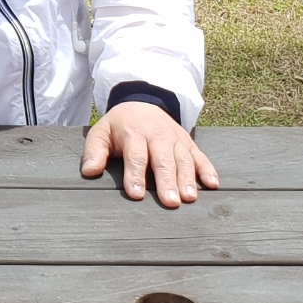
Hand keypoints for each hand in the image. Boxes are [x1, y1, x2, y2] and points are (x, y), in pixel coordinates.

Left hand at [81, 101, 219, 207]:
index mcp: (134, 133)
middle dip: (166, 181)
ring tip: (189, 197)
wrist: (143, 101)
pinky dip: (208, 169)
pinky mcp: (189, 143)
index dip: (136, 175)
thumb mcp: (101, 131)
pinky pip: (200, 156)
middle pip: (163, 160)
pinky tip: (213, 184)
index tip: (136, 194)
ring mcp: (176, 139)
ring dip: (187, 179)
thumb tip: (89, 171)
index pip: (135, 156)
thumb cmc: (121, 124)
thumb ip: (94, 151)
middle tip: (170, 202)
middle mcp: (157, 136)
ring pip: (183, 160)